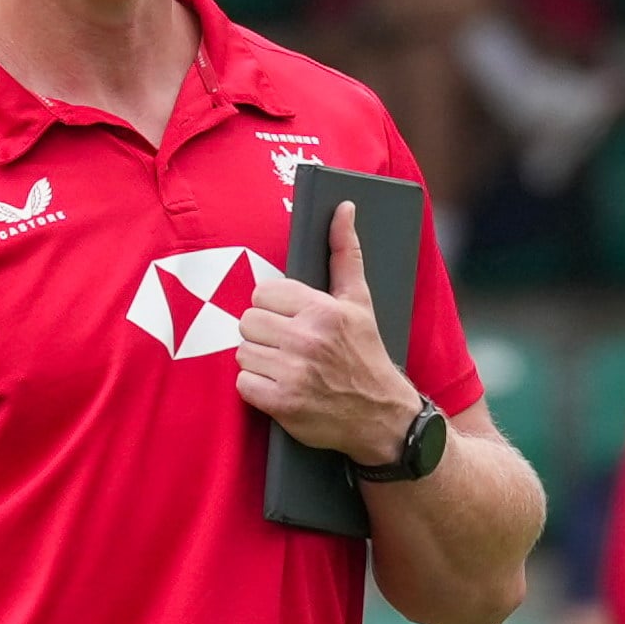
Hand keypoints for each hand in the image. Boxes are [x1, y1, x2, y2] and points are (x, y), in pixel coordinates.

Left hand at [238, 203, 418, 466]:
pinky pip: (243, 384)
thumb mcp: (359, 301)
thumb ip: (345, 253)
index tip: (290, 320)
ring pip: (242, 352)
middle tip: (286, 346)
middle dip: (263, 334)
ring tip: (285, 367)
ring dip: (259, 362)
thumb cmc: (365, 354)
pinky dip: (256, 390)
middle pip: (247, 321)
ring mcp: (294, 373)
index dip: (272, 308)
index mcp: (324, 310)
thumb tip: (343, 206)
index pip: (263, 293)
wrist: (381, 417)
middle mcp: (308, 339)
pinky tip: (280, 389)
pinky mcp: (282, 404)